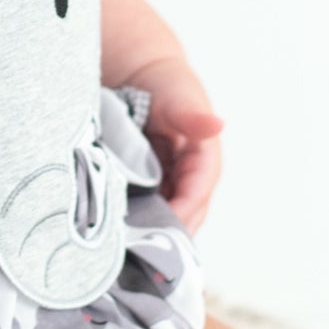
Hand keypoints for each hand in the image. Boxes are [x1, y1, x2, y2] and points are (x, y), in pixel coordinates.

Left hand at [128, 54, 223, 235]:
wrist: (143, 74)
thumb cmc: (165, 84)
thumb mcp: (177, 97)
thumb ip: (191, 115)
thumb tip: (216, 124)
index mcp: (204, 162)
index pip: (195, 197)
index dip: (178, 216)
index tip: (154, 234)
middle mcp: (190, 179)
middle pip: (181, 217)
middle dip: (160, 235)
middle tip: (133, 254)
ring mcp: (170, 185)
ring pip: (162, 219)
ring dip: (146, 233)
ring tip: (120, 251)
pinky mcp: (150, 187)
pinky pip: (145, 211)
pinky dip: (132, 222)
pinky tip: (111, 234)